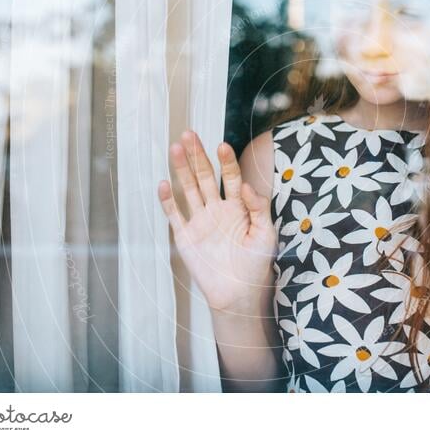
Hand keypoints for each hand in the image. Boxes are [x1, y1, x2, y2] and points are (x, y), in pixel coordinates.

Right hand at [157, 131, 276, 314]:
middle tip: (190, 135)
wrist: (239, 294)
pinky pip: (175, 214)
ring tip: (175, 148)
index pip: (231, 177)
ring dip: (182, 169)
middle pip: (206, 177)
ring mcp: (200, 221)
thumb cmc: (257, 265)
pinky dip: (168, 200)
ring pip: (189, 189)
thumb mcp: (265, 235)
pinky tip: (164, 183)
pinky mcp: (186, 236)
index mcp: (238, 207)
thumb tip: (248, 185)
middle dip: (198, 156)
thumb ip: (258, 209)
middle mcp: (217, 209)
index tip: (222, 145)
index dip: (226, 161)